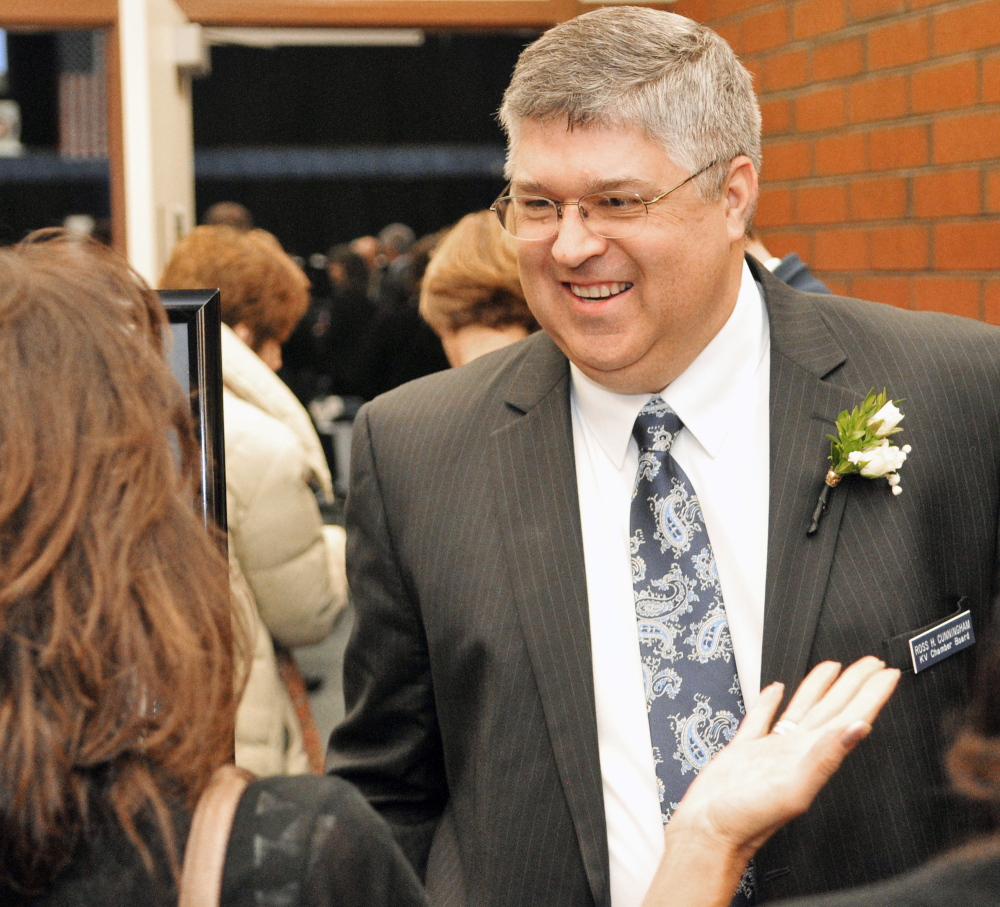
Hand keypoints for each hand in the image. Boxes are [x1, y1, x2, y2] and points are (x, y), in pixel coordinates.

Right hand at [643, 656, 899, 906]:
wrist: (708, 833)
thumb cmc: (746, 820)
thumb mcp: (793, 787)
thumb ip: (826, 755)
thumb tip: (859, 728)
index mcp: (811, 756)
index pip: (850, 717)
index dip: (871, 695)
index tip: (887, 673)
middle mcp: (796, 750)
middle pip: (832, 708)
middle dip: (853, 684)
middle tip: (871, 662)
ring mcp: (771, 750)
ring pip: (801, 709)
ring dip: (818, 687)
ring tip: (832, 667)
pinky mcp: (745, 751)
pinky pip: (762, 718)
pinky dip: (769, 702)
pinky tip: (774, 690)